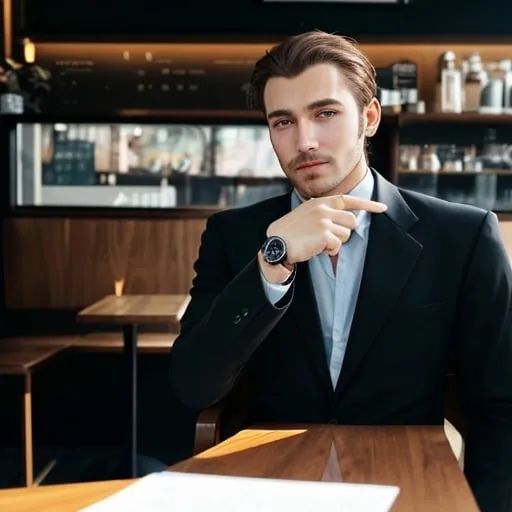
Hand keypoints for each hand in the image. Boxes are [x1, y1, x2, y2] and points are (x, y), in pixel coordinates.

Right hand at [266, 195, 386, 263]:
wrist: (277, 242)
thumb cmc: (292, 232)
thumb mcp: (307, 214)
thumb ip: (324, 212)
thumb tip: (346, 220)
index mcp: (320, 202)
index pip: (348, 200)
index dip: (368, 204)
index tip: (382, 208)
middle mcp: (323, 208)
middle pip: (352, 221)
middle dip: (344, 232)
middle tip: (328, 238)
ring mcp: (324, 221)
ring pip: (346, 234)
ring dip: (336, 242)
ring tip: (318, 243)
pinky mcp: (324, 234)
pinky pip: (338, 245)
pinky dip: (330, 250)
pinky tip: (316, 248)